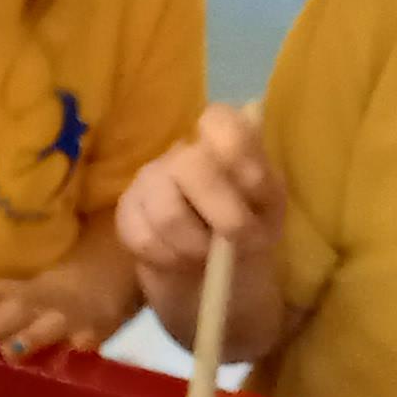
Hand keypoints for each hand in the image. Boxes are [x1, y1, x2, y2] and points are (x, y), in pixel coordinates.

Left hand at [0, 273, 97, 365]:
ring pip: (45, 324)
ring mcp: (63, 316)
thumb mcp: (6, 304)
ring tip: (11, 352)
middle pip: (5, 311)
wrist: (98, 283)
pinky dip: (81, 345)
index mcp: (5, 295)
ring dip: (29, 336)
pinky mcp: (92, 330)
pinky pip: (88, 339)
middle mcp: (30, 302)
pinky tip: (77, 351)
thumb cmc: (37, 302)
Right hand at [116, 105, 285, 287]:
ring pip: (168, 213)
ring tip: (205, 256)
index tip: (257, 192)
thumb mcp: (270, 213)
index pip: (219, 120)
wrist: (214, 276)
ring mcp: (149, 180)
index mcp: (222, 142)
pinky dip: (170, 260)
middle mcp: (182, 152)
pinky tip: (179, 261)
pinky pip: (145, 239)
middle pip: (192, 166)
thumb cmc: (247, 236)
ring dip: (196, 246)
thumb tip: (248, 186)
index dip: (240, 156)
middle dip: (225, 214)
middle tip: (236, 240)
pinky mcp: (126, 213)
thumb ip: (264, 193)